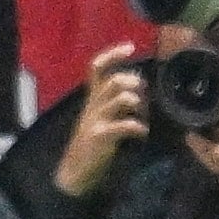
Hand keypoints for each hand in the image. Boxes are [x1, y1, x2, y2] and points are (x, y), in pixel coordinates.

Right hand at [57, 45, 149, 194]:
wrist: (75, 171)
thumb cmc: (92, 143)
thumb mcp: (99, 117)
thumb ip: (113, 103)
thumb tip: (139, 90)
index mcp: (93, 99)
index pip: (97, 68)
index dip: (113, 55)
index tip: (130, 47)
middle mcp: (93, 106)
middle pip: (114, 81)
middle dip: (133, 83)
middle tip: (142, 93)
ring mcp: (96, 120)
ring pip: (120, 99)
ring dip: (138, 104)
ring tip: (143, 116)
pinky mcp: (100, 136)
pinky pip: (123, 126)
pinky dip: (138, 127)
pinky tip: (141, 133)